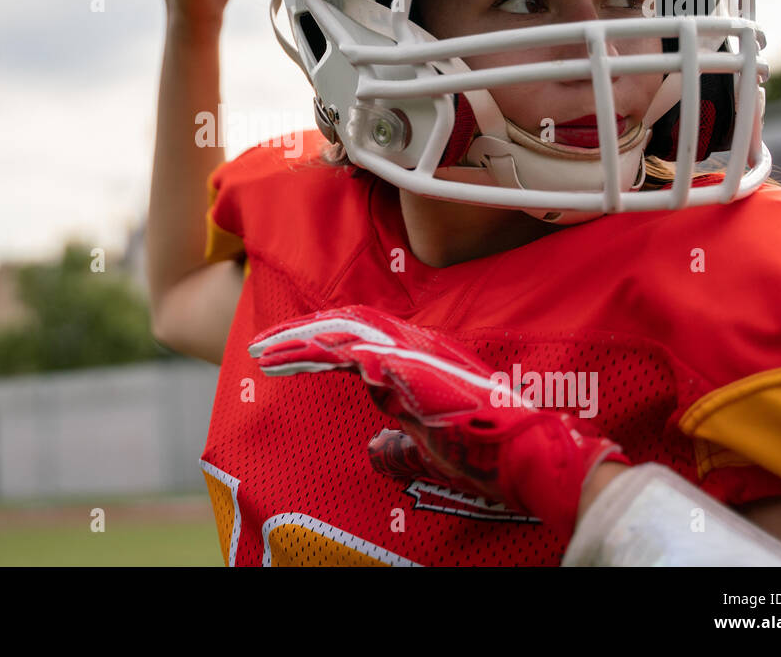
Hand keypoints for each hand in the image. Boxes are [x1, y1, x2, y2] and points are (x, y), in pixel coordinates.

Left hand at [247, 304, 629, 539]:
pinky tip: (286, 357)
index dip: (318, 347)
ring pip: (339, 330)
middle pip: (342, 327)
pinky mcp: (401, 361)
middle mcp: (410, 345)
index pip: (356, 343)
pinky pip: (345, 347)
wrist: (518, 452)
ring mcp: (407, 349)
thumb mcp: (427, 449)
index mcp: (415, 361)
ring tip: (263, 350)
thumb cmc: (481, 451)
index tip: (283, 358)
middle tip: (261, 347)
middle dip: (299, 336)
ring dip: (298, 339)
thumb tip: (374, 450)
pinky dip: (313, 349)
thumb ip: (399, 446)